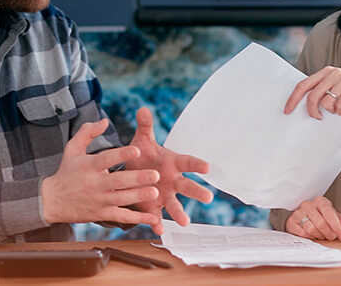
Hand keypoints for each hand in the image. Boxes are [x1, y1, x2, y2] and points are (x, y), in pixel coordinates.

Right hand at [40, 119, 162, 225]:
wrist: (51, 201)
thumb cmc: (65, 172)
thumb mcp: (72, 149)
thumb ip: (88, 132)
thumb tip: (104, 121)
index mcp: (88, 166)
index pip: (106, 159)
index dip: (121, 154)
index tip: (137, 150)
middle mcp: (94, 184)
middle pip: (118, 181)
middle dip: (138, 178)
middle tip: (155, 174)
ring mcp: (99, 201)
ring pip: (122, 199)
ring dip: (139, 196)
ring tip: (156, 192)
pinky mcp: (102, 215)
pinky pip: (122, 217)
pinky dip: (138, 219)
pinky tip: (153, 218)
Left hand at [126, 107, 213, 234]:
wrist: (132, 171)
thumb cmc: (142, 154)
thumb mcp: (142, 140)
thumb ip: (145, 126)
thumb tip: (143, 109)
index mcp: (173, 163)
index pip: (188, 162)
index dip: (197, 164)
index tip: (207, 166)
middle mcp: (173, 180)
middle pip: (187, 186)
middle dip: (197, 191)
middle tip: (208, 197)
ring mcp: (164, 195)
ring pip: (174, 205)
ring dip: (179, 213)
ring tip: (184, 223)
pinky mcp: (153, 207)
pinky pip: (157, 217)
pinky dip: (157, 224)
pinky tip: (159, 231)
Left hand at [284, 66, 340, 118]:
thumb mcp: (338, 84)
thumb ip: (323, 88)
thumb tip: (305, 102)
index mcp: (327, 72)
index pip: (303, 85)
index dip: (293, 98)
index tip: (287, 111)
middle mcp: (334, 73)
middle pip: (313, 95)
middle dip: (311, 110)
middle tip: (317, 117)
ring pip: (327, 102)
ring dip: (331, 110)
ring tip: (339, 109)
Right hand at [285, 196, 340, 241]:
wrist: (306, 219)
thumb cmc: (323, 218)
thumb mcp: (336, 217)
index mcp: (320, 201)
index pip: (329, 213)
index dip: (337, 227)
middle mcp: (308, 205)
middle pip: (321, 223)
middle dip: (329, 233)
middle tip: (332, 236)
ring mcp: (298, 213)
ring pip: (311, 229)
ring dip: (319, 235)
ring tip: (322, 234)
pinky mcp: (291, 222)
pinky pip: (302, 234)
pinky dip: (310, 237)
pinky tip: (313, 235)